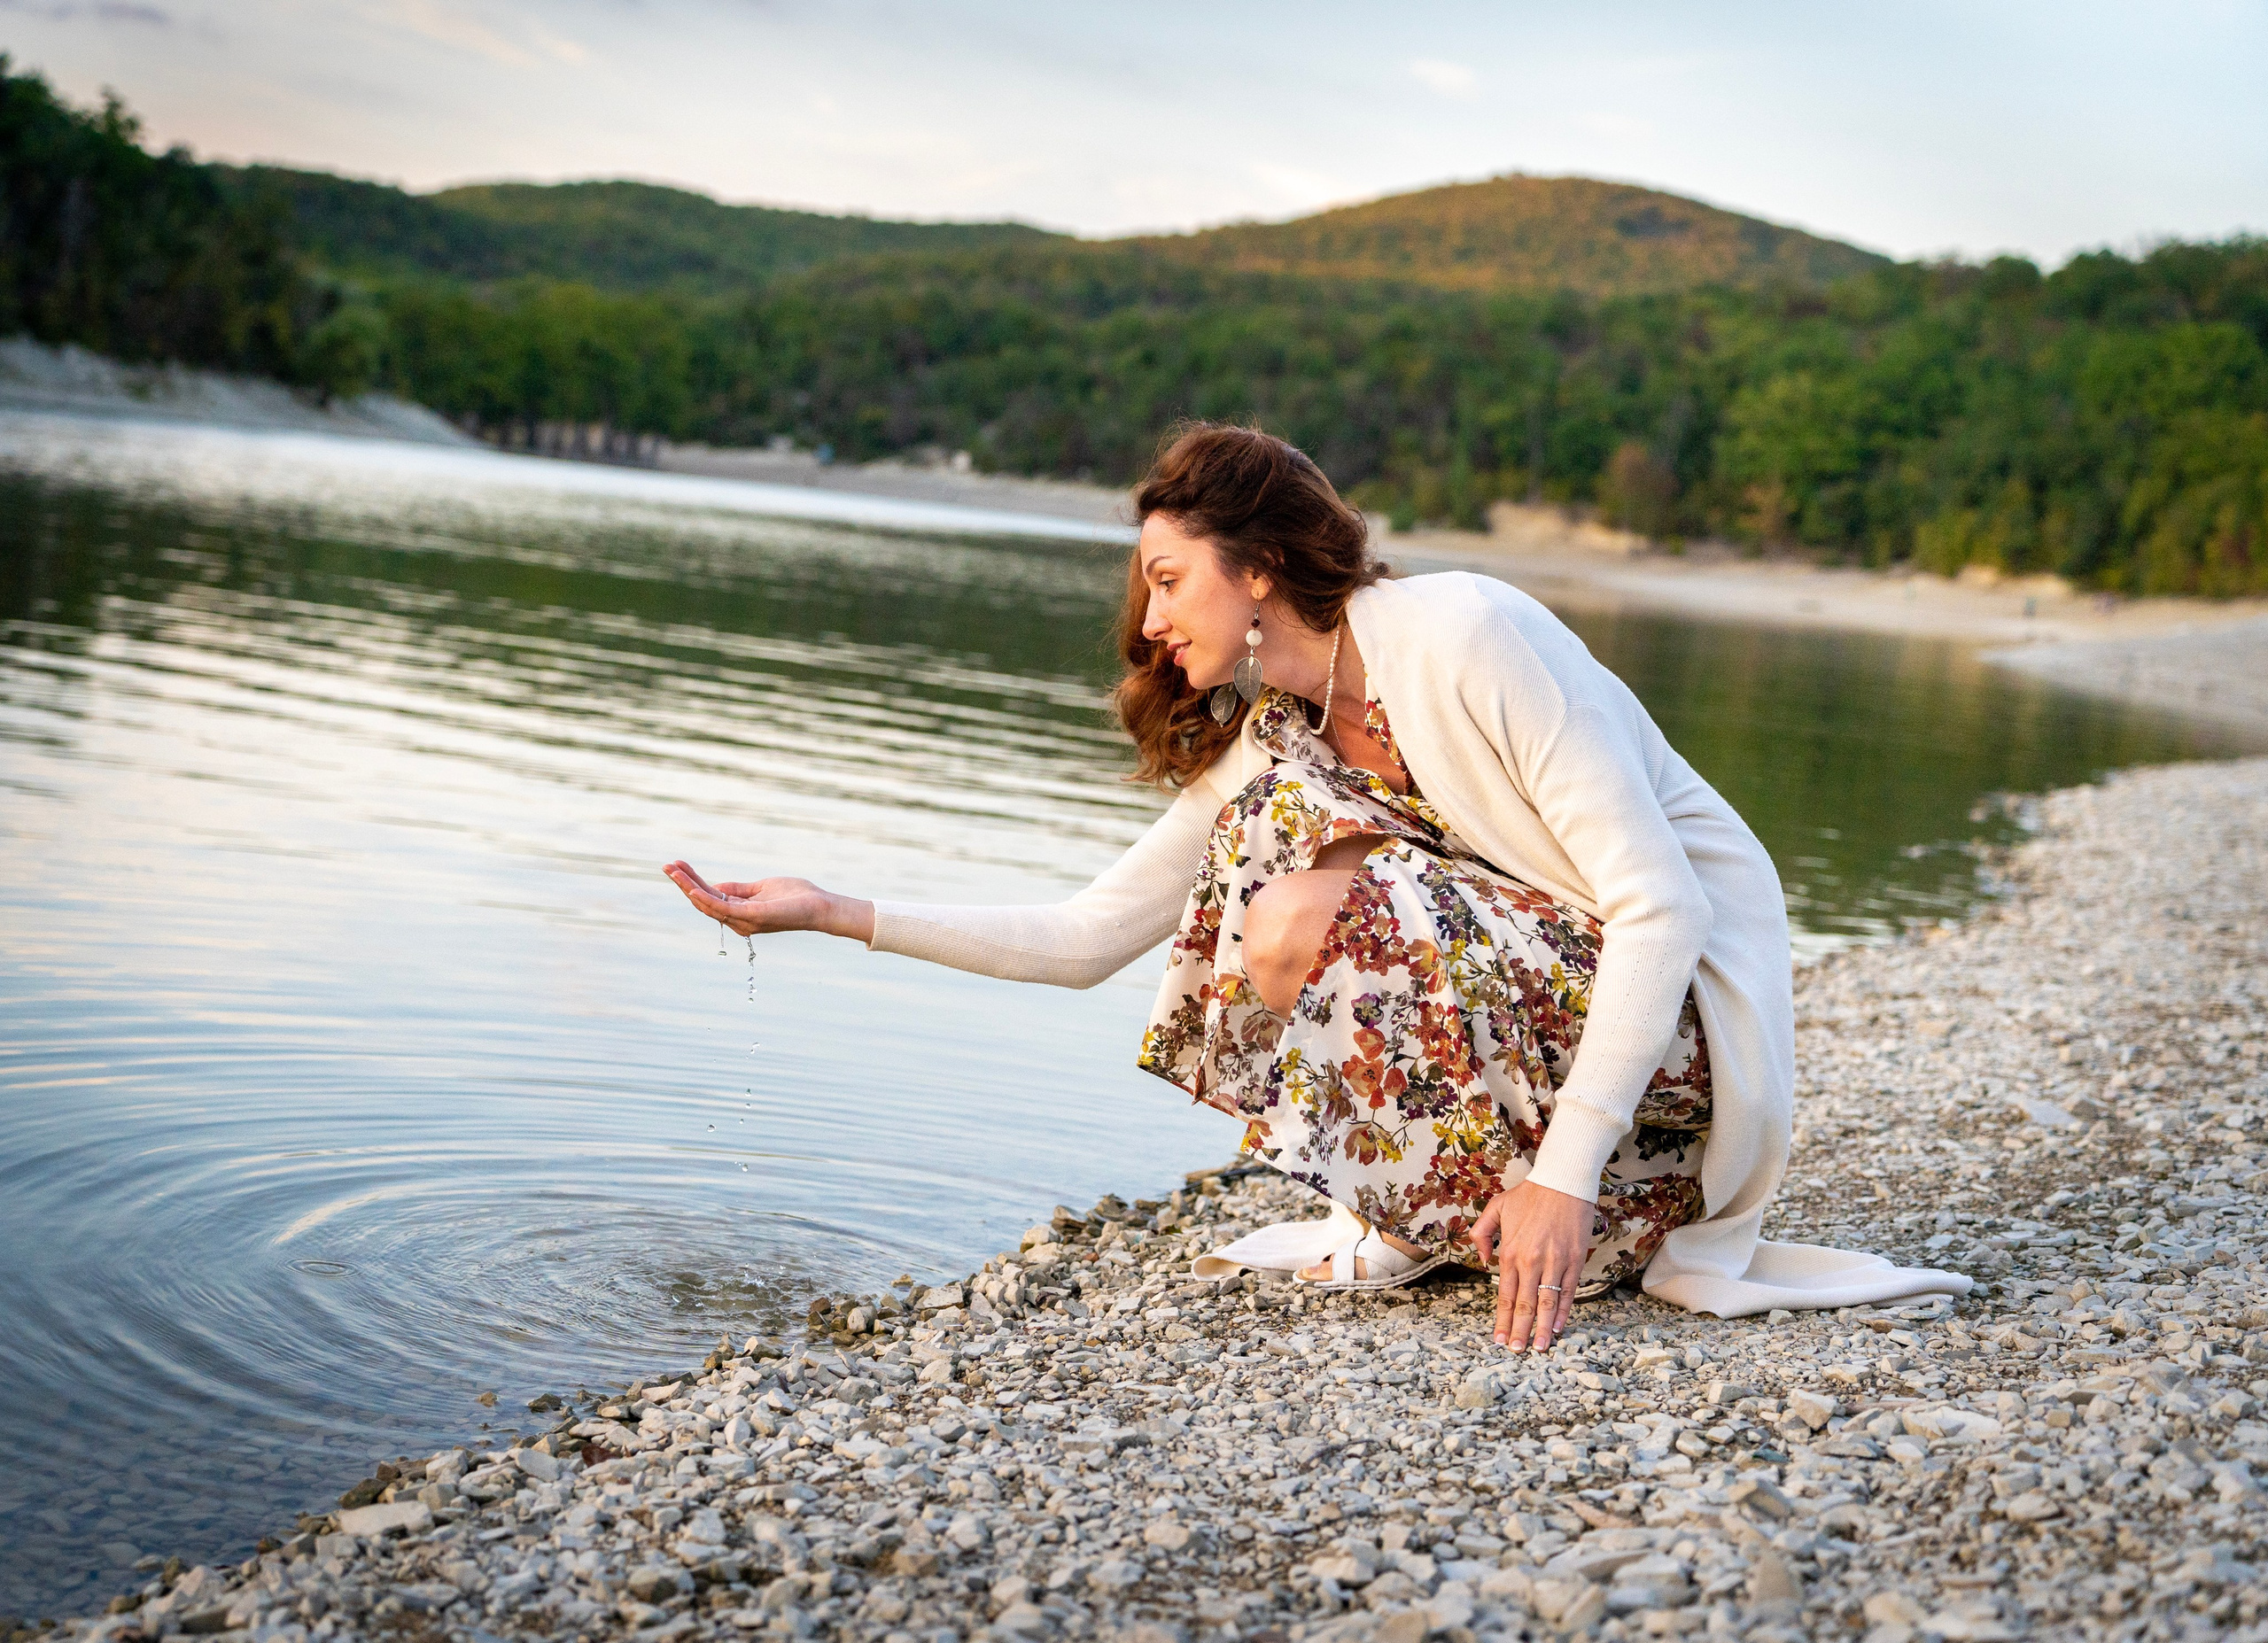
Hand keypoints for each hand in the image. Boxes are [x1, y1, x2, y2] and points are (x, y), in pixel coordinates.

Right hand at [661, 861, 873, 941]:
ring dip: (688, 887)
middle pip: (703, 901)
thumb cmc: (796, 897)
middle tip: (666, 866)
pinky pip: (723, 909)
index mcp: (740, 912)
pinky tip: (692, 888)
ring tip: (673, 871)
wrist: (820, 906)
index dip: (692, 882)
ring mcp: (744, 921)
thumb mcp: (762, 888)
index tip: (677, 866)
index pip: (709, 896)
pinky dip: (706, 898)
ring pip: (708, 904)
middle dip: (684, 883)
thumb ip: (739, 890)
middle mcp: (738, 920)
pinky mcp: (752, 918)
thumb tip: (718, 886)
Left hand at [1470, 1178, 1594, 1351]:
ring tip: (1539, 1349)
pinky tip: (1558, 1327)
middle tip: (1515, 1352)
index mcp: (1510, 1252)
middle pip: (1523, 1305)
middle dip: (1518, 1331)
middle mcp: (1531, 1261)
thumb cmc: (1529, 1194)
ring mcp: (1554, 1263)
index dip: (1501, 1320)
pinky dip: (1563, 1312)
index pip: (1504, 1295)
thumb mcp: (1495, 1208)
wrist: (1563, 1181)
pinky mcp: (1574, 1260)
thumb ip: (1481, 1234)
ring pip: (1546, 1304)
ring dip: (1542, 1329)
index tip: (1497, 1339)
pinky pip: (1567, 1292)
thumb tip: (1484, 1261)